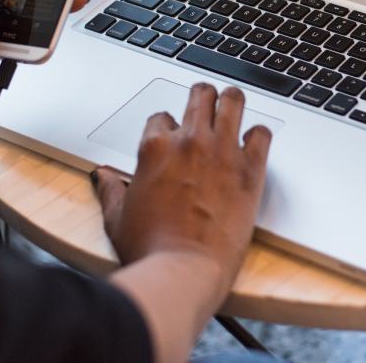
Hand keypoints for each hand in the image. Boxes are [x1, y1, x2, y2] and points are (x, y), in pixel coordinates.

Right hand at [94, 84, 272, 305]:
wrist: (183, 271)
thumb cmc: (150, 249)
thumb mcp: (117, 218)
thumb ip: (111, 190)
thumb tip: (103, 176)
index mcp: (155, 148)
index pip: (162, 117)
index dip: (167, 127)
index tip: (172, 138)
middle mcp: (189, 141)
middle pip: (200, 95)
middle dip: (202, 97)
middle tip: (206, 105)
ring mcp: (222, 152)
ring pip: (233, 101)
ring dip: (232, 101)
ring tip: (233, 106)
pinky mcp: (250, 170)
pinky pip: (262, 133)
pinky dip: (259, 135)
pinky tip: (254, 143)